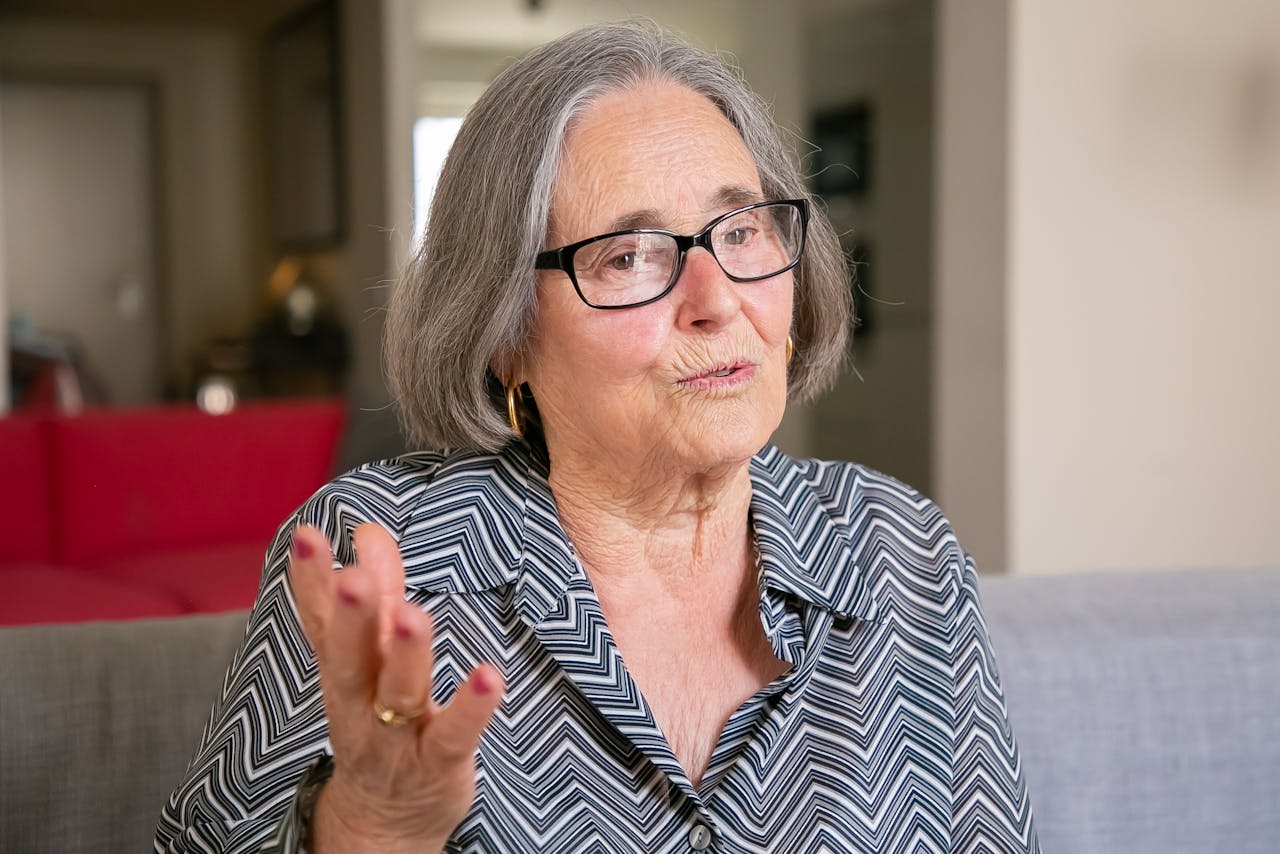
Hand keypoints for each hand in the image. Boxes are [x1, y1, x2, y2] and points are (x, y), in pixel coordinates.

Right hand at [288, 523, 503, 852]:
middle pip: (349, 659)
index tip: (308, 537)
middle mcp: (361, 704)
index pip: (322, 623)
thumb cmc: (379, 723)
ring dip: (405, 655)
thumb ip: (377, 594)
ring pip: (397, 695)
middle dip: (351, 616)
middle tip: (351, 575)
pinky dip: (471, 707)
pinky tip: (489, 675)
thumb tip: (370, 530)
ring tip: (415, 615)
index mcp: (344, 672)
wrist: (384, 822)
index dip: (311, 582)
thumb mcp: (372, 659)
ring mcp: (396, 737)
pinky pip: (452, 735)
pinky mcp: (437, 763)